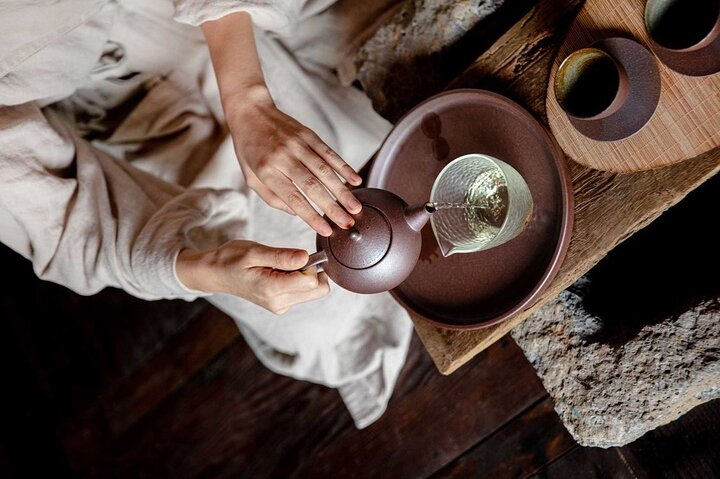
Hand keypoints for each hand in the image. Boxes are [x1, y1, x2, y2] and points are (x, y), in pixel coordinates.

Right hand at [176, 240, 329, 313]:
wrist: (216, 274)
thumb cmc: (231, 259)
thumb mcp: (255, 251)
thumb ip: (282, 256)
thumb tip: (306, 257)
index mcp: (272, 289)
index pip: (312, 281)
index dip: (310, 263)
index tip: (294, 255)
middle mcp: (279, 303)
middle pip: (319, 290)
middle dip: (312, 271)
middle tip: (290, 259)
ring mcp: (281, 306)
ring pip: (314, 291)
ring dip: (304, 275)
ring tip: (281, 265)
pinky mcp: (282, 304)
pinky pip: (304, 292)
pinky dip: (298, 280)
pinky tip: (278, 272)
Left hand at [201, 12, 362, 236]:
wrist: (251, 111)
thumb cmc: (249, 149)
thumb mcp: (251, 177)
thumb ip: (272, 198)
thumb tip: (297, 213)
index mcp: (267, 171)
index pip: (293, 198)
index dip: (311, 216)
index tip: (326, 230)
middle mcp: (284, 157)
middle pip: (313, 187)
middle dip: (333, 208)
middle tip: (348, 224)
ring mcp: (298, 144)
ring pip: (325, 171)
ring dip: (343, 191)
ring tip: (355, 208)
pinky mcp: (308, 134)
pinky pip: (329, 153)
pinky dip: (344, 168)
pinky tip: (355, 180)